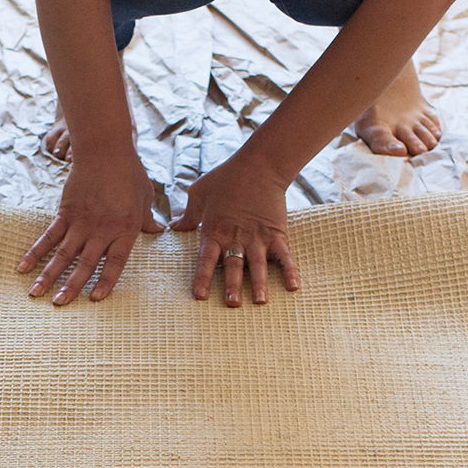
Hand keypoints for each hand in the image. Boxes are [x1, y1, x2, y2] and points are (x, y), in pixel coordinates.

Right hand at [20, 148, 167, 301]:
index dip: (105, 282)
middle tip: (59, 305)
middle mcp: (101, 229)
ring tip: (36, 293)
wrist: (104, 147)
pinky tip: (24, 266)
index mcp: (124, 229)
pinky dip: (36, 252)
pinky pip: (49, 236)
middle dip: (71, 286)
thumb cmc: (128, 171)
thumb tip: (158, 231)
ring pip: (63, 254)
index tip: (94, 299)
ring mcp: (81, 221)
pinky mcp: (65, 212)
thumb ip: (146, 218)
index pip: (115, 263)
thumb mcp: (145, 196)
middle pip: (85, 263)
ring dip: (49, 275)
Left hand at [175, 138, 299, 309]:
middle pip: (233, 266)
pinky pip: (284, 255)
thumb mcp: (200, 192)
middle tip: (232, 304)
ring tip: (261, 301)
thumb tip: (173, 228)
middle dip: (232, 286)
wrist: (260, 164)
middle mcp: (236, 237)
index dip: (202, 277)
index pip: (206, 259)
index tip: (199, 296)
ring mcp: (258, 237)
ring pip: (258, 265)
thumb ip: (188, 214)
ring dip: (260, 284)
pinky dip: (290, 270)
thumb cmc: (227, 177)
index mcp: (215, 231)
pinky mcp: (277, 233)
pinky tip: (293, 287)